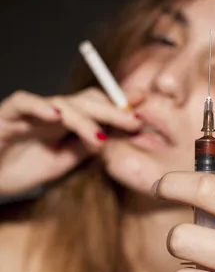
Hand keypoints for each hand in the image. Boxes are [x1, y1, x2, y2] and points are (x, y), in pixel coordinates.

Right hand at [0, 88, 143, 195]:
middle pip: (86, 101)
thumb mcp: (63, 162)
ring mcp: (30, 111)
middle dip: (112, 110)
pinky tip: (56, 116)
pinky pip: (23, 102)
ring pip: (61, 103)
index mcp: (67, 121)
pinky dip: (39, 107)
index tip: (144, 113)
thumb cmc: (20, 170)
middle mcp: (51, 111)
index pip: (97, 106)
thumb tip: (114, 137)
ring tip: (99, 137)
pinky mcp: (6, 115)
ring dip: (83, 118)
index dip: (119, 106)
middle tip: (134, 122)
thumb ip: (85, 148)